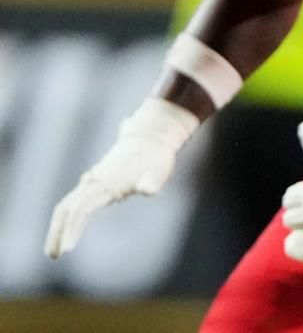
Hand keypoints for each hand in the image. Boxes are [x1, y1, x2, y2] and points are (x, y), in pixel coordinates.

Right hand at [45, 99, 197, 258]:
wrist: (151, 137)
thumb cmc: (156, 157)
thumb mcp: (159, 170)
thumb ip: (152, 181)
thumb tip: (148, 189)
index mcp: (105, 183)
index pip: (80, 210)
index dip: (71, 229)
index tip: (66, 250)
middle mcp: (94, 182)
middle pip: (66, 209)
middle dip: (57, 232)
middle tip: (52, 256)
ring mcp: (94, 181)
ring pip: (67, 206)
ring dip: (59, 227)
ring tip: (55, 251)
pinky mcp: (97, 182)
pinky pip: (75, 202)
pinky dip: (68, 217)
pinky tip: (68, 231)